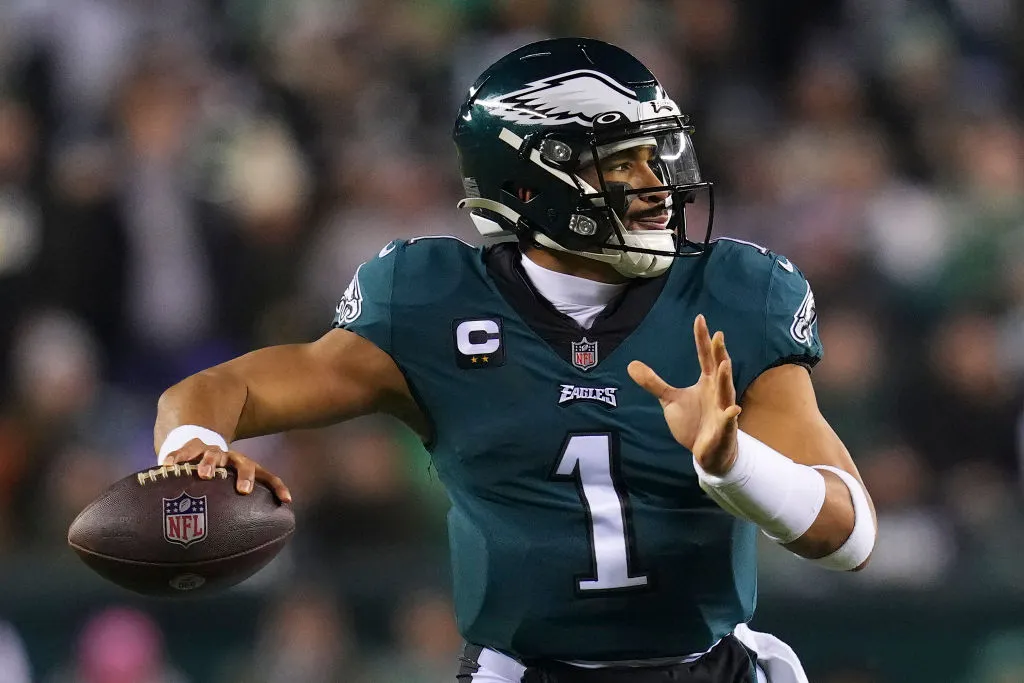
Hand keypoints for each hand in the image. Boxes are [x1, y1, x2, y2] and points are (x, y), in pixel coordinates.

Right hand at [162, 439, 292, 502]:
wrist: (198, 445)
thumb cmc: (217, 478)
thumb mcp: (228, 490)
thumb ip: (235, 512)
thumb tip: (237, 551)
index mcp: (246, 468)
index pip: (267, 476)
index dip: (278, 487)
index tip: (287, 501)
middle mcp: (231, 459)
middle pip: (244, 464)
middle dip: (245, 476)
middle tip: (244, 490)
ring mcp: (211, 451)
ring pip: (213, 454)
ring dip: (211, 463)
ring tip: (203, 475)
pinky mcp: (190, 448)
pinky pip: (182, 453)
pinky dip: (176, 458)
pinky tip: (167, 467)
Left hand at [628, 314, 740, 475]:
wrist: (708, 451)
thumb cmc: (693, 422)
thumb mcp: (670, 400)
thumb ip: (654, 383)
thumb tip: (631, 365)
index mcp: (707, 382)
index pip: (705, 356)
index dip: (702, 338)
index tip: (700, 318)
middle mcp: (718, 391)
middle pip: (720, 369)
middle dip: (720, 353)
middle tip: (718, 336)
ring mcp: (723, 409)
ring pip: (726, 392)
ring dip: (726, 379)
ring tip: (724, 364)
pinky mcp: (724, 428)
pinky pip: (728, 421)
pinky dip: (730, 416)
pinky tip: (732, 410)